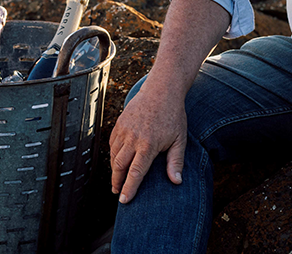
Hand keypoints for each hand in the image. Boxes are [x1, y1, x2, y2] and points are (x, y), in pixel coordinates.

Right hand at [108, 78, 186, 203]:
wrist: (161, 90)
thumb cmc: (173, 115)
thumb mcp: (179, 139)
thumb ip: (176, 161)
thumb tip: (176, 181)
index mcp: (148, 144)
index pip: (135, 172)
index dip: (129, 188)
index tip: (124, 200)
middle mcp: (133, 138)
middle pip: (119, 165)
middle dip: (117, 182)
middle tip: (117, 192)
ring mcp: (124, 129)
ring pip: (113, 154)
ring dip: (114, 169)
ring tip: (117, 179)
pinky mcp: (119, 123)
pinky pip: (112, 143)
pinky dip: (112, 154)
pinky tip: (117, 160)